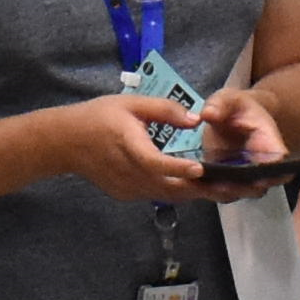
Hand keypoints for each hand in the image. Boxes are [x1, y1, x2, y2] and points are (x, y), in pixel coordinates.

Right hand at [47, 92, 249, 203]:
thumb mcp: (131, 103)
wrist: (66, 142)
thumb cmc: (99, 117)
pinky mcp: (128, 195)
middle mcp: (130, 174)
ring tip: (227, 190)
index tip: (200, 169)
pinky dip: (180, 193)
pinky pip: (159, 196)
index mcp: (129, 147)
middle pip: (169, 187)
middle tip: (234, 187)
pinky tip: (200, 188)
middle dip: (203, 189)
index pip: (154, 163)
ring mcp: (128, 189)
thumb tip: (196, 119)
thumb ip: (165, 110)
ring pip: (168, 196)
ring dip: (196, 194)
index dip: (178, 168)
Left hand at [186, 88, 294, 193]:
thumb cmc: (236, 107)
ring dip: (224, 192)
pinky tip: (194, 186)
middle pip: (260, 184)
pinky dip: (209, 193)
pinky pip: (222, 194)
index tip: (258, 174)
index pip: (279, 160)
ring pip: (240, 193)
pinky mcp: (229, 183)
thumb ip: (220, 104)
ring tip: (205, 186)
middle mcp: (262, 165)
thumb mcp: (228, 98)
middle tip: (222, 184)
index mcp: (269, 142)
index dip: (272, 170)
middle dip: (242, 187)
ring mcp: (246, 177)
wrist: (234, 118)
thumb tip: (207, 114)